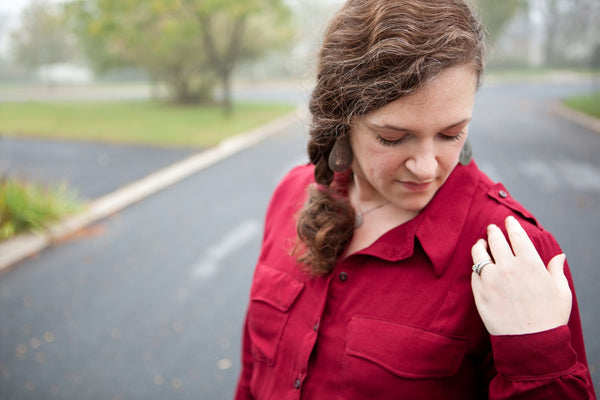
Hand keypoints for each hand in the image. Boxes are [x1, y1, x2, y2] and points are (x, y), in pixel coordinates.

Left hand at [471, 216, 571, 334]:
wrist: (531, 343)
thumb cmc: (550, 317)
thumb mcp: (560, 291)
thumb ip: (555, 270)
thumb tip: (559, 256)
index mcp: (529, 264)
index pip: (516, 235)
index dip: (511, 225)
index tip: (508, 221)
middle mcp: (507, 268)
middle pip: (495, 240)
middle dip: (493, 231)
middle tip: (492, 228)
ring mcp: (491, 280)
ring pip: (479, 254)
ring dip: (480, 246)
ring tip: (481, 244)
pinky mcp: (479, 293)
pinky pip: (474, 274)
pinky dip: (476, 267)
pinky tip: (479, 266)